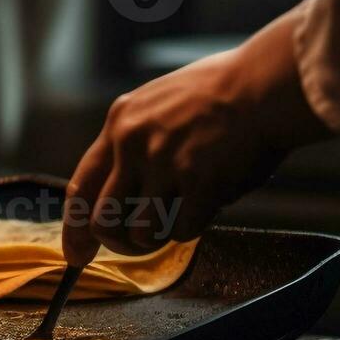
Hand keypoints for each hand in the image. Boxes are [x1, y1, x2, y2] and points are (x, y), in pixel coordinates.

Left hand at [63, 10, 329, 260]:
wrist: (265, 84)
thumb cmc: (224, 94)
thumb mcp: (160, 104)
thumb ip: (137, 143)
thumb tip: (125, 196)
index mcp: (120, 122)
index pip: (80, 187)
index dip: (73, 228)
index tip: (76, 255)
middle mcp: (132, 143)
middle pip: (102, 221)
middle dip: (118, 243)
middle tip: (137, 245)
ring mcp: (163, 163)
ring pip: (140, 234)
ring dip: (159, 239)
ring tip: (180, 218)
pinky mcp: (197, 181)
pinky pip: (180, 233)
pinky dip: (193, 228)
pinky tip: (208, 205)